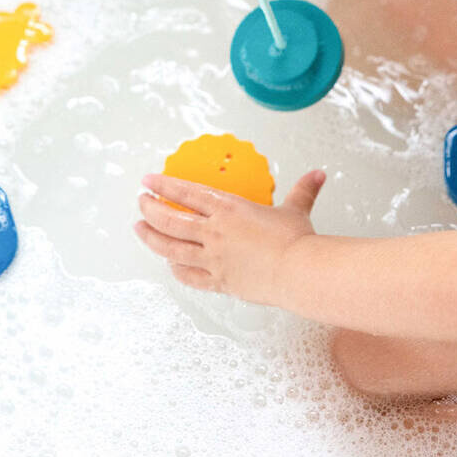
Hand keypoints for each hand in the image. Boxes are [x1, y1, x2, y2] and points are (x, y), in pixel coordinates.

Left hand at [135, 169, 325, 305]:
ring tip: (139, 229)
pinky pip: (189, 276)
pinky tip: (170, 266)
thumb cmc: (295, 241)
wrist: (299, 272)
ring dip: (152, 238)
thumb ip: (303, 190)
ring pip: (171, 247)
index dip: (164, 185)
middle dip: (150, 209)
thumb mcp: (296, 209)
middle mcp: (214, 232)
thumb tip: (317, 175)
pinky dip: (176, 270)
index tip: (149, 180)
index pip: (186, 192)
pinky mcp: (219, 281)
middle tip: (140, 202)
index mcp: (228, 208)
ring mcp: (213, 258)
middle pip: (170, 219)